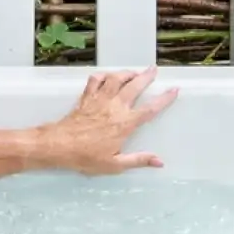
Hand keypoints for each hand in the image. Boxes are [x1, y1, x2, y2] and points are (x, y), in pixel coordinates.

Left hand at [38, 68, 173, 174]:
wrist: (59, 145)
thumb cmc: (86, 157)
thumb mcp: (115, 164)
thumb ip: (138, 160)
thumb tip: (159, 162)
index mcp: (125, 123)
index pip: (150, 109)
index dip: (164, 99)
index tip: (173, 90)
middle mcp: (115, 107)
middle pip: (135, 86)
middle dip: (146, 76)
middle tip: (153, 69)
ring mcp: (99, 100)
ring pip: (116, 79)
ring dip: (126, 73)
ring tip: (134, 72)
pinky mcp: (86, 98)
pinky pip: (95, 81)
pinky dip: (102, 76)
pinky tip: (106, 77)